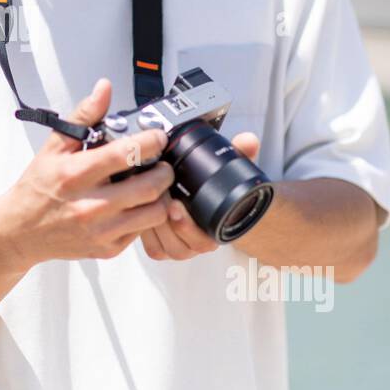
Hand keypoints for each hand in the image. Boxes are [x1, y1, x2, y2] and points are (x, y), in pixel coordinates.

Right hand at [0, 78, 174, 269]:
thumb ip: (84, 116)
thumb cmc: (38, 188)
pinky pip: (142, 232)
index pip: (125, 154)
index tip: (157, 136)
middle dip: (163, 171)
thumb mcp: (54, 146)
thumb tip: (104, 89)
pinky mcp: (107, 249)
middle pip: (149, 187)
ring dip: (161, 196)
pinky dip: (146, 216)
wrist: (20, 231)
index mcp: (76, 175)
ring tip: (153, 186)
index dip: (151, 141)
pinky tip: (136, 205)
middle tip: (160, 164)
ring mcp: (100, 231)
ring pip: (154, 213)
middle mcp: (90, 205)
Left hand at [141, 131, 260, 259]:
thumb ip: (241, 153)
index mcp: (217, 230)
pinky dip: (144, 233)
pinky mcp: (161, 249)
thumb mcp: (229, 168)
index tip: (176, 206)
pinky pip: (151, 248)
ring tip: (146, 200)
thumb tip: (248, 141)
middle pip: (180, 248)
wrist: (204, 197)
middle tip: (156, 198)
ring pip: (162, 249)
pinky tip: (140, 210)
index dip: (187, 226)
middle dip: (165, 223)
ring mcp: (179, 248)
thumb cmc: (216, 186)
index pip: (203, 241)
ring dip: (152, 225)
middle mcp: (198, 244)